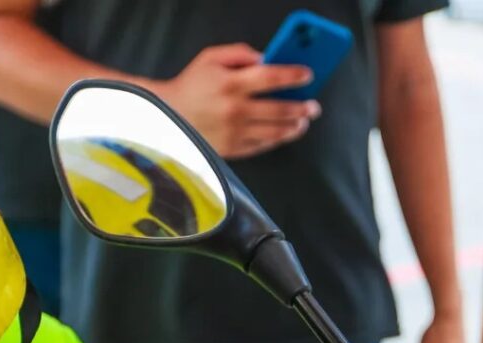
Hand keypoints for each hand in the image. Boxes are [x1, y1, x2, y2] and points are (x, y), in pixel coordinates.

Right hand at [150, 44, 321, 158]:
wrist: (168, 117)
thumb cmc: (190, 86)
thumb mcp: (209, 58)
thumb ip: (238, 54)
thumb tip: (265, 59)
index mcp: (231, 83)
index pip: (271, 76)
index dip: (293, 75)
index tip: (308, 75)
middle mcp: (235, 109)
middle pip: (279, 108)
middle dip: (301, 107)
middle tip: (313, 106)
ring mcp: (236, 132)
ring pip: (275, 132)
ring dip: (294, 126)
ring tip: (304, 121)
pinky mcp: (233, 149)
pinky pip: (263, 146)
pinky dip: (277, 140)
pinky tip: (285, 134)